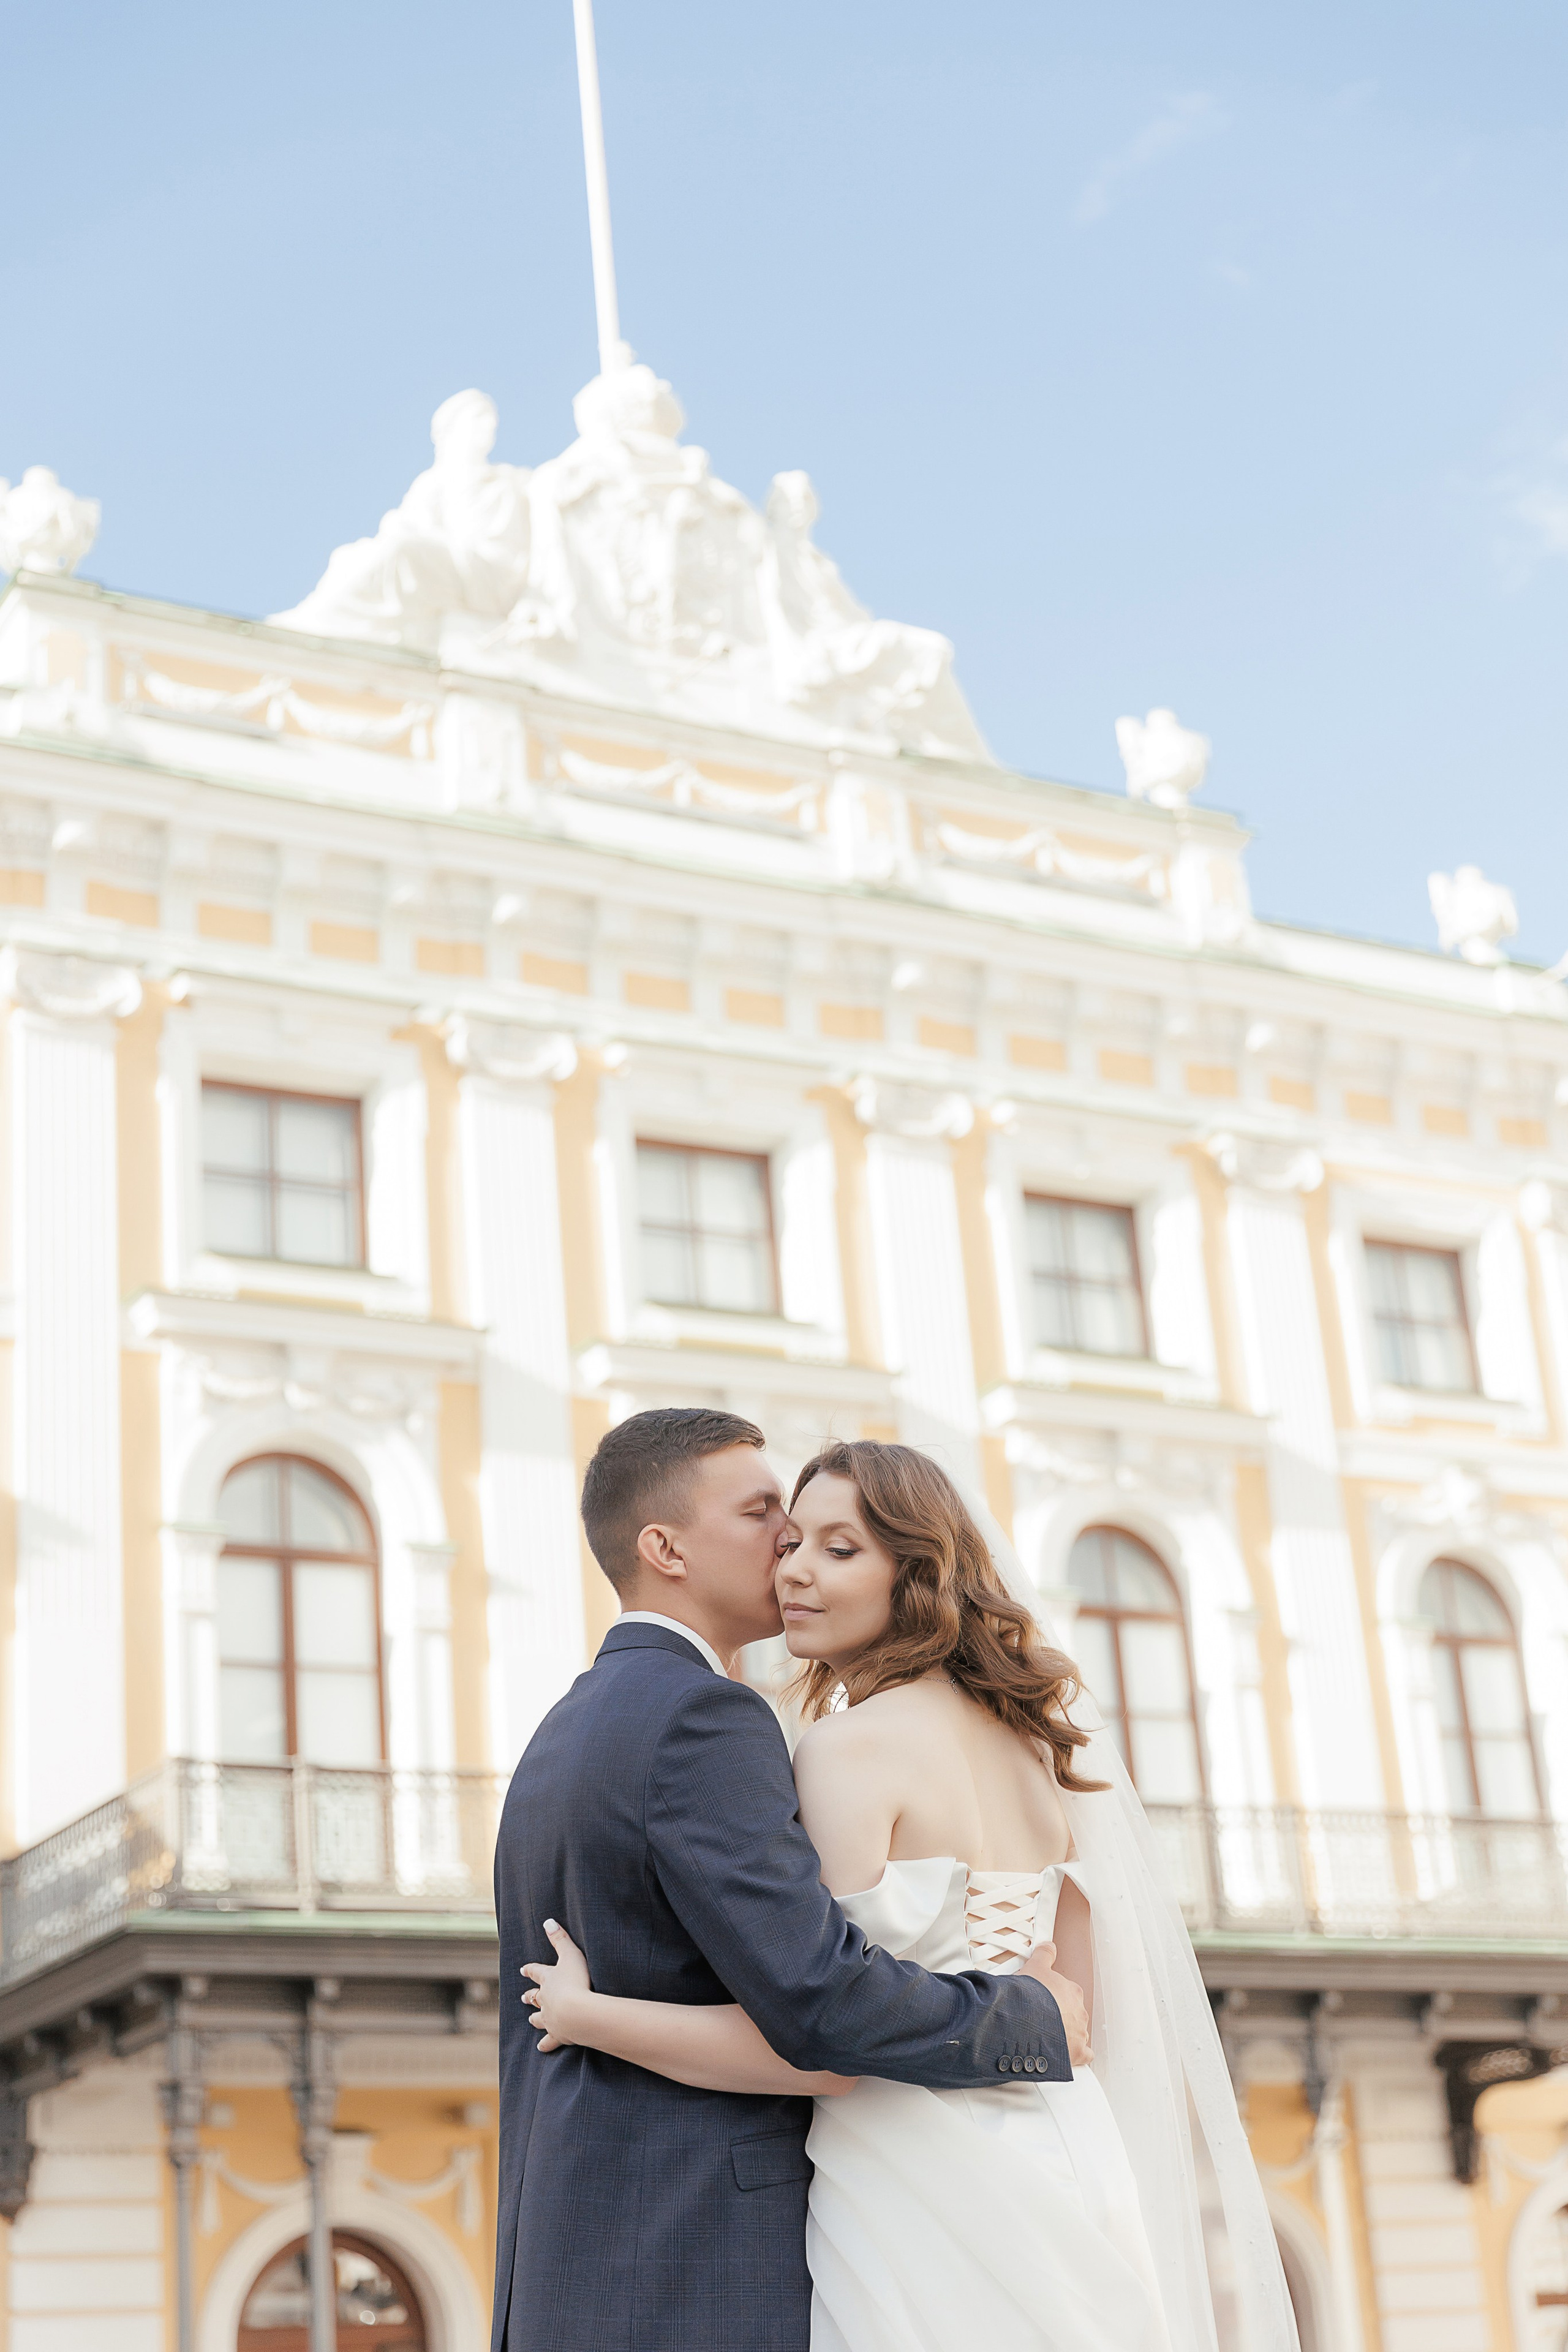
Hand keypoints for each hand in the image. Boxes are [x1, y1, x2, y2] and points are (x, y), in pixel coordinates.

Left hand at [521, 1919, 592, 2051]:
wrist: (579, 2012)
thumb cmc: (577, 1981)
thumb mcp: (570, 1954)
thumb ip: (560, 1938)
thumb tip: (548, 1921)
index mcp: (548, 1980)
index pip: (536, 1972)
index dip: (530, 1970)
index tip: (523, 1968)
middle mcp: (545, 2000)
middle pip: (534, 1997)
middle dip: (529, 1996)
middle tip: (523, 1997)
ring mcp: (550, 2018)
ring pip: (539, 2019)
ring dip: (534, 2018)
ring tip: (530, 2020)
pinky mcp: (558, 2034)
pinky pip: (549, 2041)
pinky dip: (545, 2044)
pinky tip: (541, 2047)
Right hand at [1020, 1938, 1091, 2067]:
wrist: (1026, 2022)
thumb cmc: (1030, 1995)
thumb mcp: (1034, 1967)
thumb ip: (1044, 1955)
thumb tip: (1049, 1945)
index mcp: (1072, 1991)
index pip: (1068, 1992)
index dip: (1054, 1995)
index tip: (1044, 1998)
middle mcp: (1079, 2011)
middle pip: (1073, 2012)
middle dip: (1061, 2014)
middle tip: (1042, 2016)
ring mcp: (1080, 2032)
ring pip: (1078, 2032)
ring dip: (1067, 2033)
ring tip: (1048, 2036)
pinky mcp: (1077, 2052)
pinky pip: (1085, 2054)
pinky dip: (1079, 2055)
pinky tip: (1068, 2054)